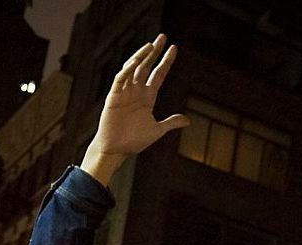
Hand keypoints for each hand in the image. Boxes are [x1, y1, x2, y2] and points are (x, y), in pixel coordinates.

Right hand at [80, 34, 188, 185]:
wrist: (115, 150)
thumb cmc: (134, 142)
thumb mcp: (157, 130)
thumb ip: (171, 122)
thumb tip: (188, 121)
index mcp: (147, 98)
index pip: (158, 74)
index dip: (166, 61)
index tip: (174, 48)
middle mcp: (136, 92)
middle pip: (146, 66)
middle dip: (154, 52)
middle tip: (162, 37)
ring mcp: (124, 93)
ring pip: (133, 69)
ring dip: (141, 56)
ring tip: (151, 45)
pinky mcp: (113, 97)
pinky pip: (120, 79)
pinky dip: (127, 70)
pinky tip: (136, 61)